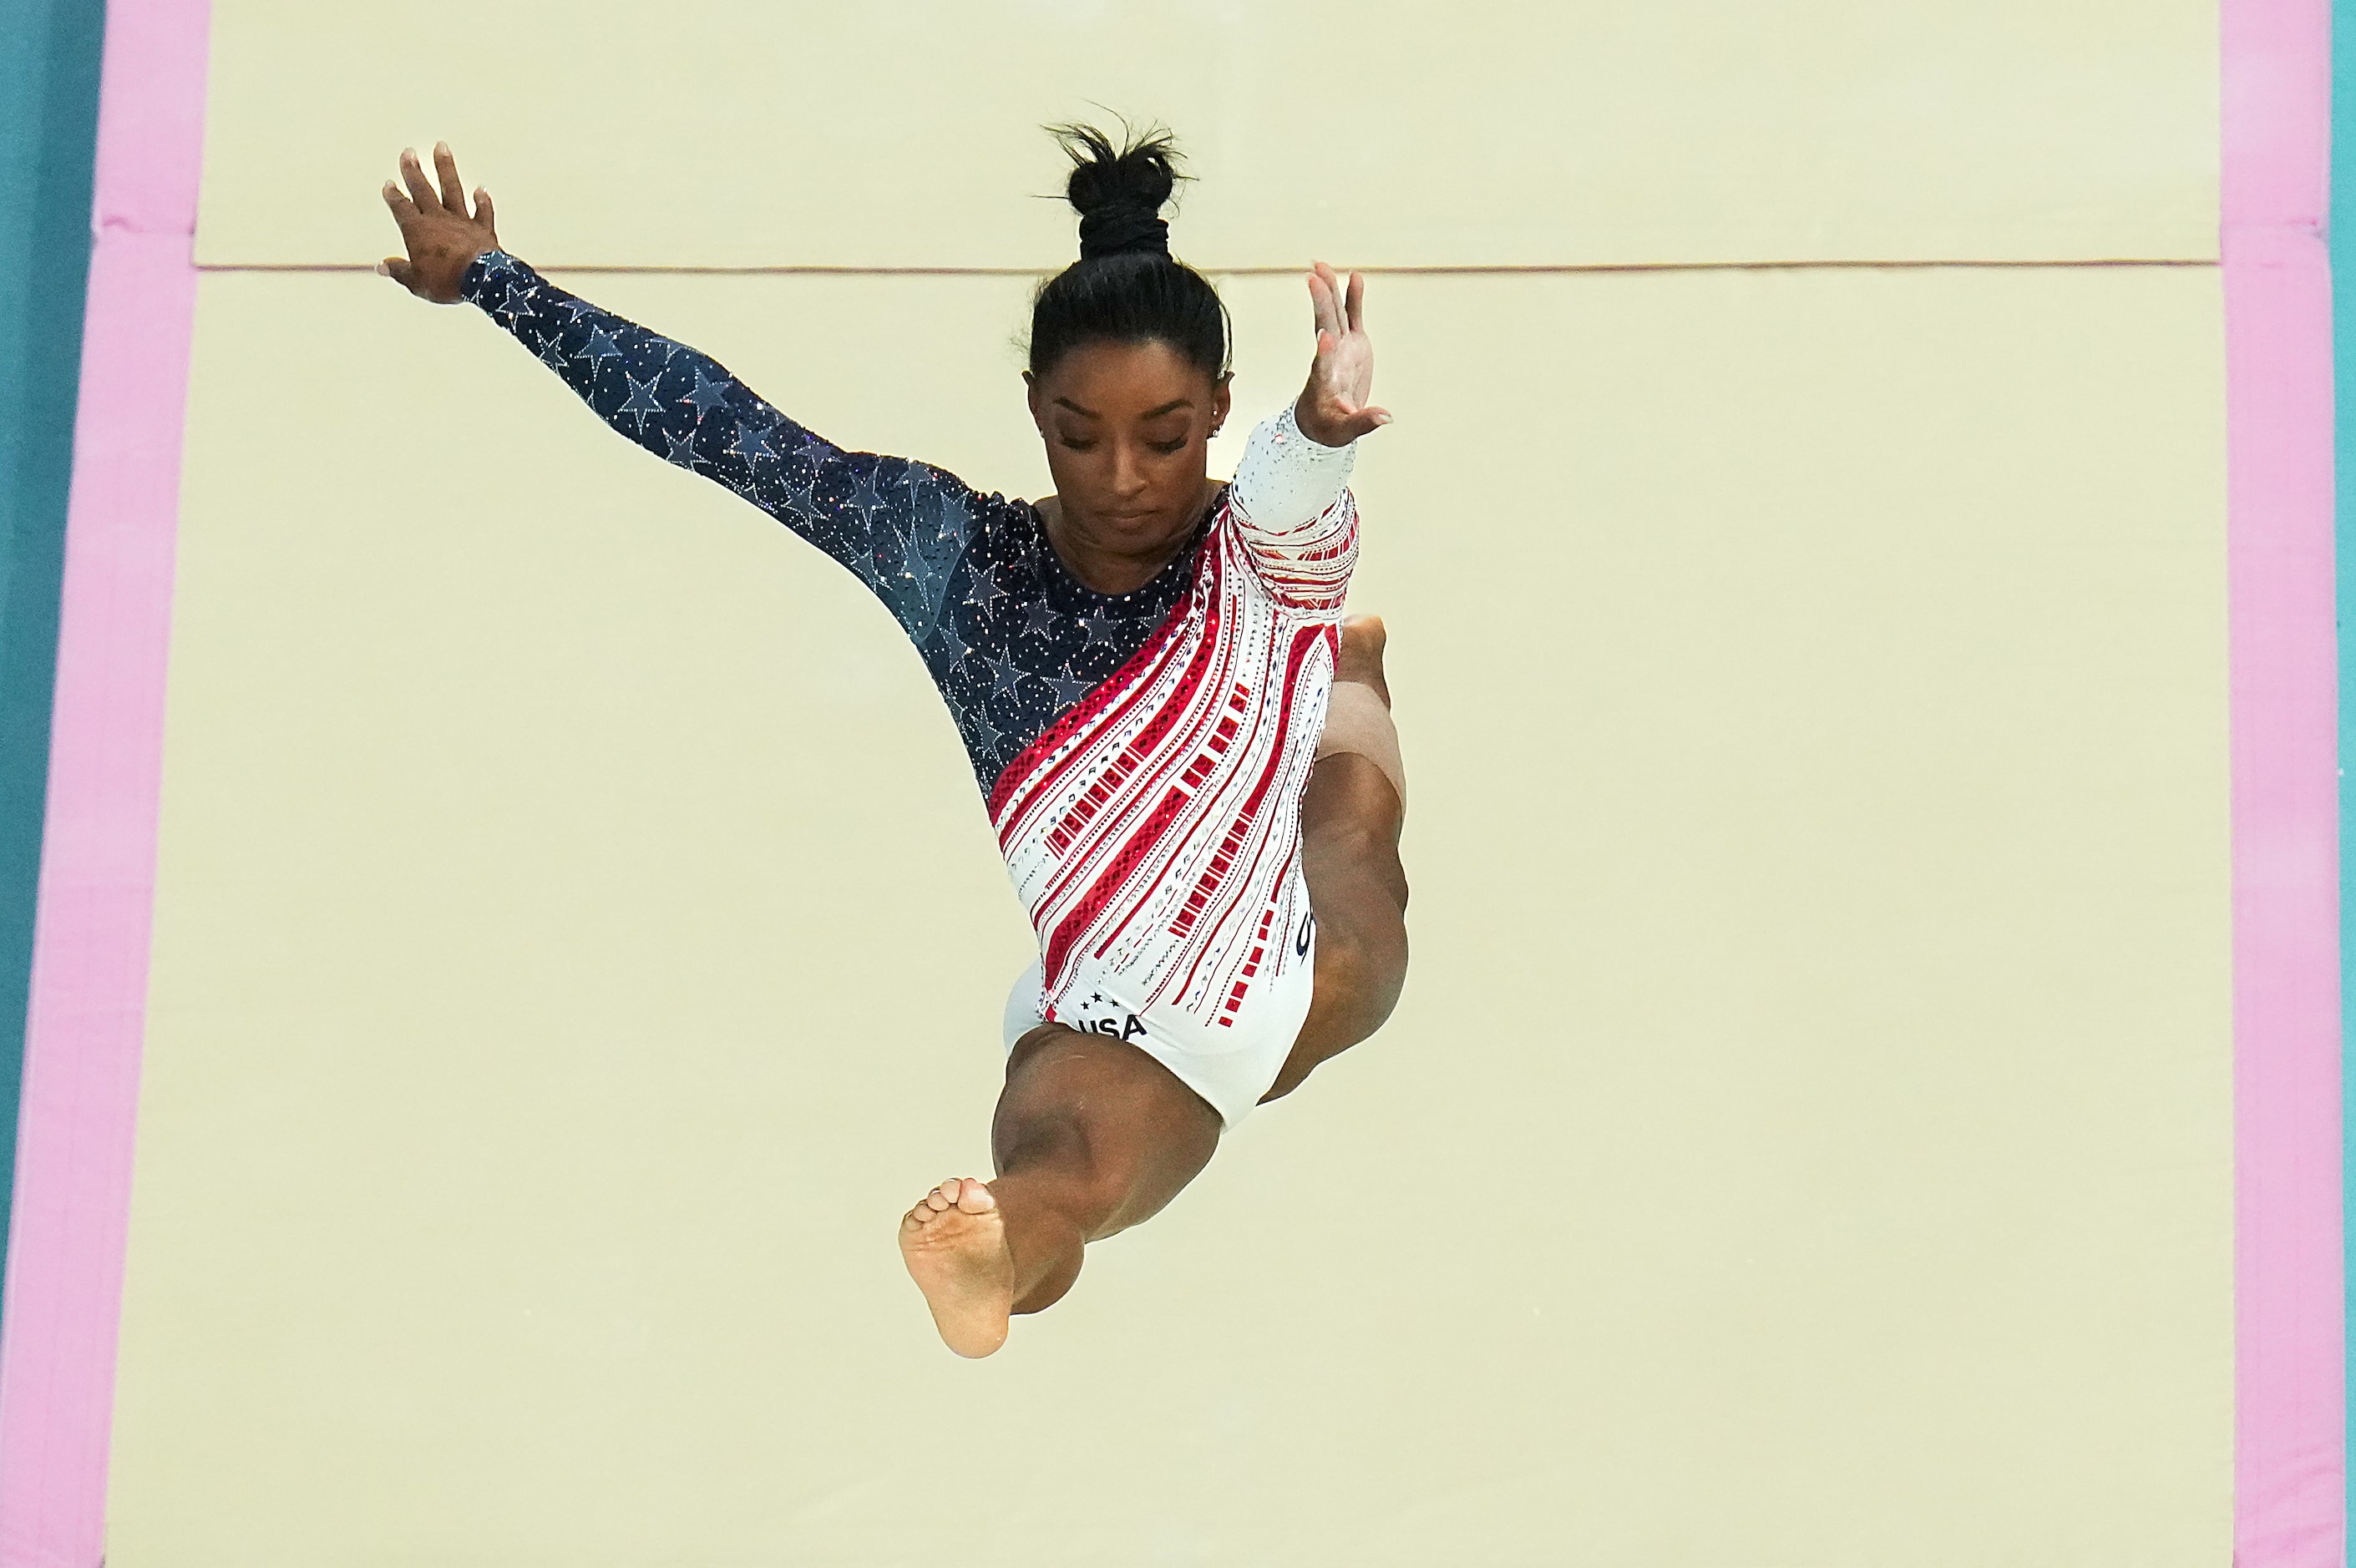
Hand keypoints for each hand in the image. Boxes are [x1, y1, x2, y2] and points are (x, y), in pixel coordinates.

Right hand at [378, 143, 497, 302]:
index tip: (389, 184)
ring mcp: (462, 222)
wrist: (482, 281)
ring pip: (452, 189)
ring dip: (446, 168)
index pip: (401, 208)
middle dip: (414, 171)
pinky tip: (480, 189)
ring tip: (441, 147)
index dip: (394, 196)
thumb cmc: (446, 282)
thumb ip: (399, 271)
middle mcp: (438, 220)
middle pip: (423, 190)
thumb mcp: (416, 282)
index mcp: (418, 230)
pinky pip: (483, 212)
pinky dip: (482, 201)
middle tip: (408, 152)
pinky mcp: (483, 229)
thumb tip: (381, 267)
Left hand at [1293, 261, 1390, 446]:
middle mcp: (1329, 359)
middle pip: (1325, 328)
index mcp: (1324, 382)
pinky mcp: (1352, 343)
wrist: (1323, 418)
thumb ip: (1363, 423)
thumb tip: (1386, 417)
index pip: (1323, 365)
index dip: (1324, 352)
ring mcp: (1340, 348)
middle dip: (1320, 305)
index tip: (1325, 336)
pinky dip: (1352, 298)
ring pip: (1334, 315)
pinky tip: (1354, 277)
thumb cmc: (1329, 427)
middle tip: (1313, 280)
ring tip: (1321, 266)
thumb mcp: (1344, 431)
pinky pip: (1352, 317)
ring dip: (1328, 291)